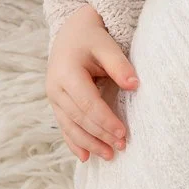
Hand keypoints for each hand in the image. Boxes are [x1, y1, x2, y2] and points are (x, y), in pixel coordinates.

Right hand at [46, 5, 137, 161]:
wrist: (71, 31)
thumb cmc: (92, 38)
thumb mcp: (107, 45)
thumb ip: (120, 65)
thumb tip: (135, 85)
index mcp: (67, 73)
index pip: (88, 103)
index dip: (105, 120)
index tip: (123, 133)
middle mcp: (55, 88)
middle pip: (79, 118)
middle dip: (100, 135)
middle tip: (121, 147)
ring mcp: (54, 97)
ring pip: (70, 126)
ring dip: (88, 143)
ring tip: (108, 156)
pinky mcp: (57, 103)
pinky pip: (64, 126)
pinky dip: (74, 142)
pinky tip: (85, 157)